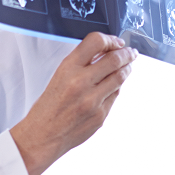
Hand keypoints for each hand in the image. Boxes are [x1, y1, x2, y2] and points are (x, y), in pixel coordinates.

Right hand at [10, 32, 136, 174]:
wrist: (43, 134)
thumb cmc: (48, 106)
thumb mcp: (59, 75)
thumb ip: (81, 63)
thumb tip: (103, 52)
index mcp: (68, 68)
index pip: (96, 42)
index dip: (110, 39)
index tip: (116, 42)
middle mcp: (81, 82)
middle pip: (114, 59)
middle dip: (127, 53)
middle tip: (130, 52)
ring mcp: (93, 100)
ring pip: (120, 77)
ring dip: (127, 69)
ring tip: (128, 66)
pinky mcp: (101, 115)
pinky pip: (115, 95)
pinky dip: (117, 87)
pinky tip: (114, 84)